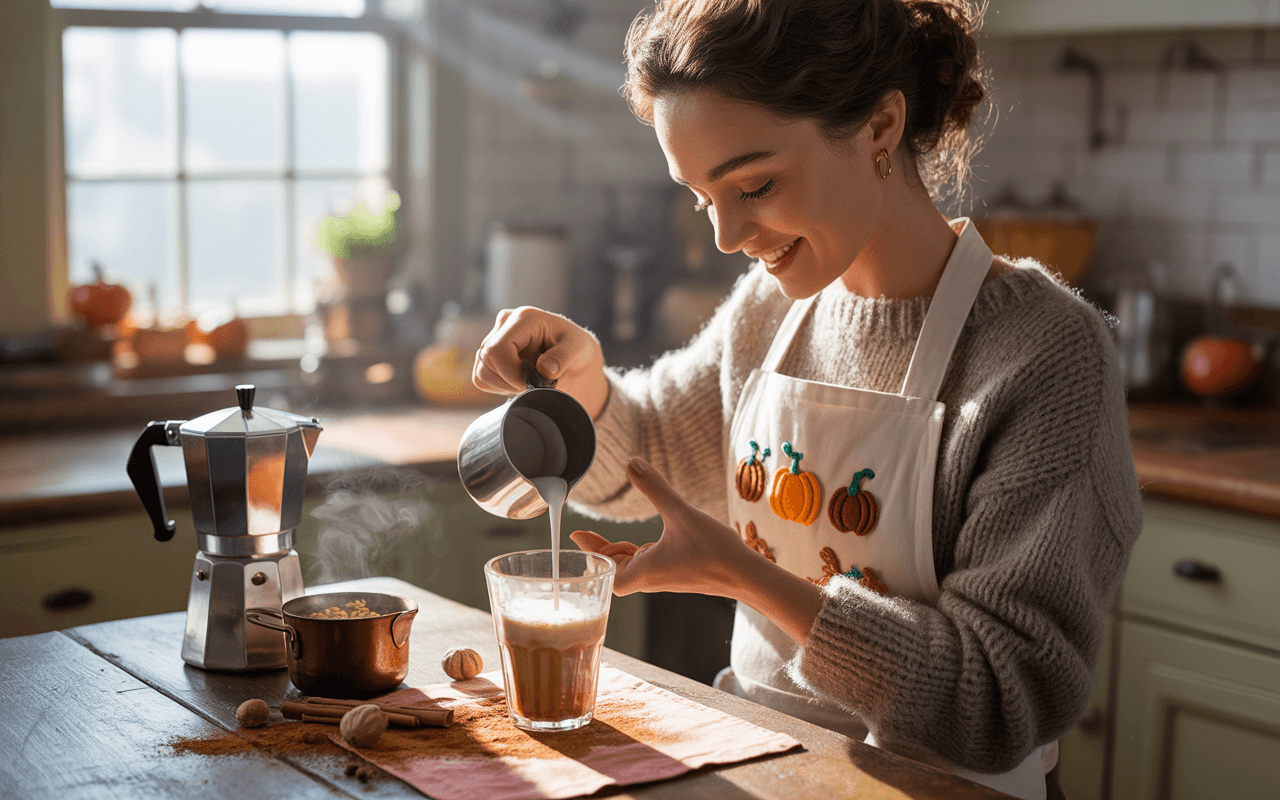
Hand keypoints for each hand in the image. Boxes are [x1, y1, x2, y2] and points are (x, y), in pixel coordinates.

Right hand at [471, 306, 608, 418]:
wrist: (571, 355)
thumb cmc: (574, 348)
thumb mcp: (578, 349)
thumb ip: (564, 357)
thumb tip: (544, 369)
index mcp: (524, 318)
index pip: (498, 349)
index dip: (510, 373)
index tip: (531, 384)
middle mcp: (505, 323)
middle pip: (486, 361)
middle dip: (510, 381)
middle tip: (534, 384)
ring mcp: (494, 337)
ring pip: (481, 372)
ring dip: (505, 385)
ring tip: (529, 381)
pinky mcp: (489, 353)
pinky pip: (481, 378)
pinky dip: (499, 386)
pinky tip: (519, 380)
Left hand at [571, 457, 825, 643]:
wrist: (747, 576)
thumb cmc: (715, 551)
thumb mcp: (681, 513)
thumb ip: (655, 488)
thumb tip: (631, 462)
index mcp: (644, 571)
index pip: (605, 574)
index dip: (591, 558)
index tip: (577, 538)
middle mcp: (651, 578)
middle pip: (615, 569)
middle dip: (601, 551)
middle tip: (583, 533)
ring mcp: (664, 577)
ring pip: (632, 567)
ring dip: (620, 552)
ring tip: (609, 538)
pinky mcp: (677, 574)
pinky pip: (649, 565)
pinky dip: (639, 553)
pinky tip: (644, 542)